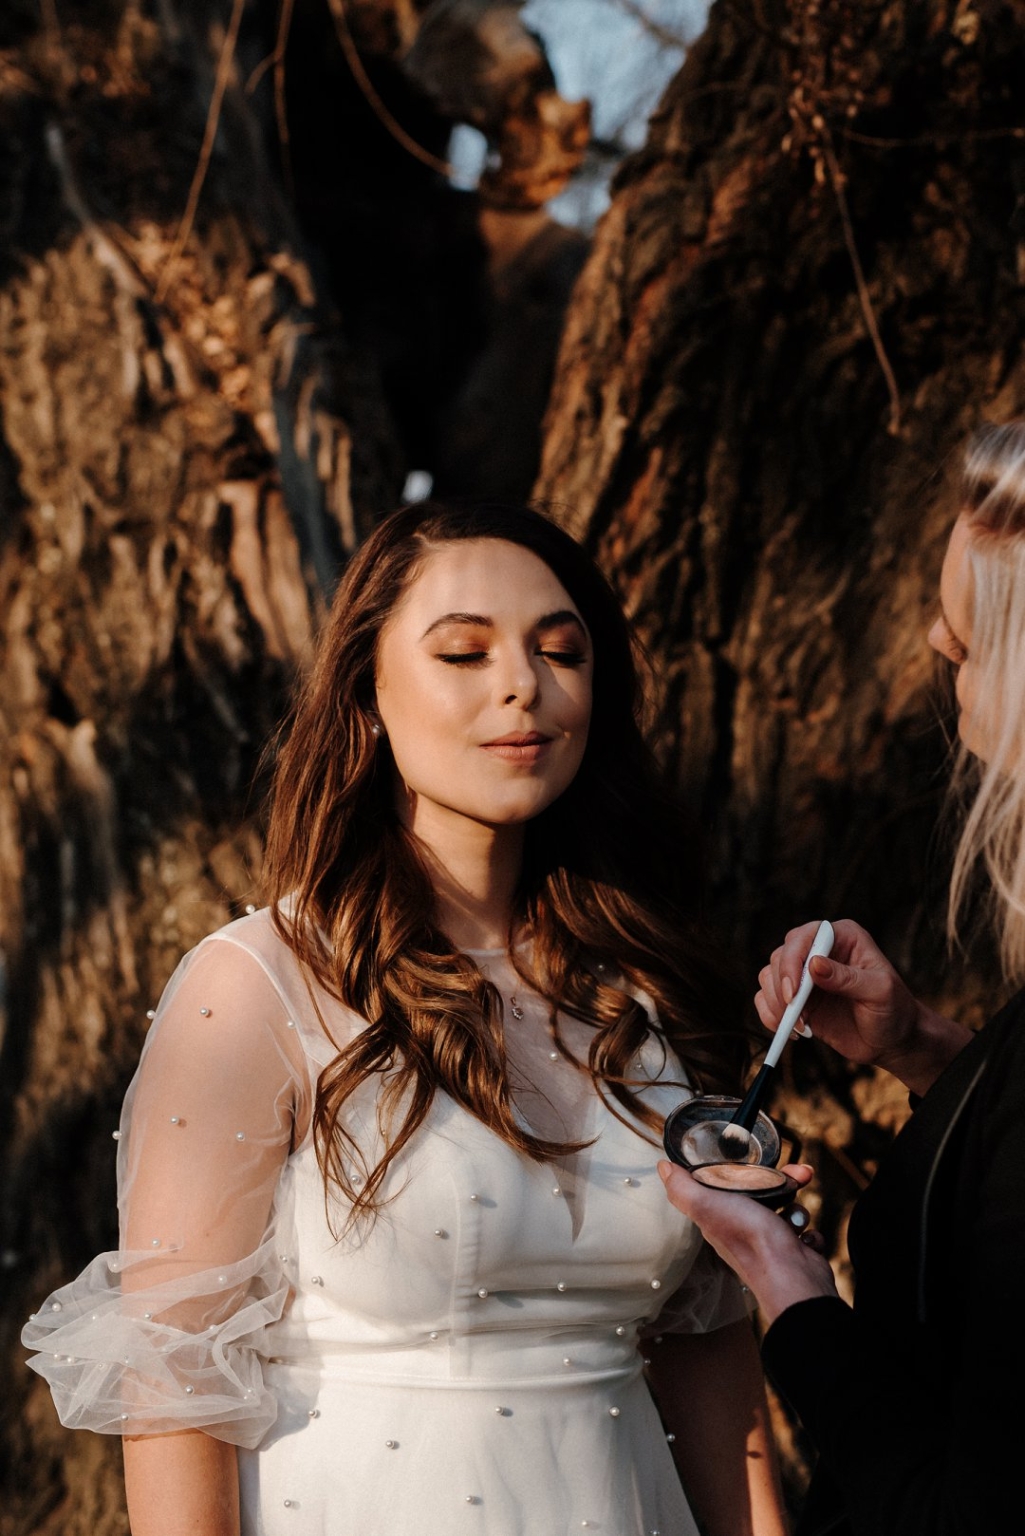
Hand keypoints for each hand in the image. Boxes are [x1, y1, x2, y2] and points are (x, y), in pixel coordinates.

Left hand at [658, 1160, 837, 1325]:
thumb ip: (683, 1188)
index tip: (757, 1162)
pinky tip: (804, 1236)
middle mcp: (742, 1229)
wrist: (792, 1278)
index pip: (729, 1183)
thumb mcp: (708, 1206)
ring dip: (796, 1206)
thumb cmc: (750, 1241)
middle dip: (782, 1182)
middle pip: (762, 1192)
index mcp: (719, 1217)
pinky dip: (807, 1230)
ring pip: (787, 1208)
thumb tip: (662, 1167)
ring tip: (797, 1215)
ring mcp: (769, 1242)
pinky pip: (802, 1229)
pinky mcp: (793, 1251)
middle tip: (798, 1176)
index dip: (742, 1170)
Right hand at [754, 918, 970, 1092]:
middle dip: (782, 986)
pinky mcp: (795, 999)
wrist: (891, 1042)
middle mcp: (819, 951)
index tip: (795, 992)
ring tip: (800, 1026)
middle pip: (781, 955)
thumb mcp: (880, 992)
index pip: (805, 936)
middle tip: (796, 1014)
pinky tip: (791, 1031)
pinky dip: (770, 1016)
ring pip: (769, 976)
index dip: (793, 961)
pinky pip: (766, 999)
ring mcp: (805, 975)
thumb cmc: (893, 1011)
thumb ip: (848, 978)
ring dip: (776, 1003)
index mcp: (842, 937)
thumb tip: (813, 965)